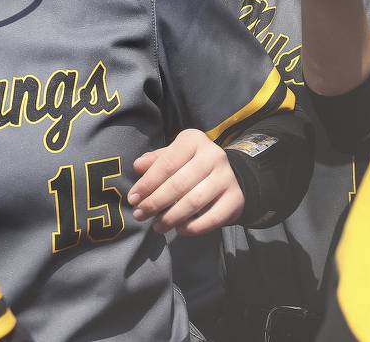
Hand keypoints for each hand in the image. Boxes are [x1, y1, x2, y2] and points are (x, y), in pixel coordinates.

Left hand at [127, 129, 244, 235]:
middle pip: (178, 184)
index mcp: (193, 140)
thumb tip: (137, 166)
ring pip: (194, 201)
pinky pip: (213, 218)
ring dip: (171, 217)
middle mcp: (213, 155)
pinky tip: (180, 229)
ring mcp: (227, 177)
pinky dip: (194, 227)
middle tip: (140, 215)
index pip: (166, 164)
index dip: (147, 183)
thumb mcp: (173, 156)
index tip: (132, 199)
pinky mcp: (236, 198)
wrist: (228, 175)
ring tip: (157, 226)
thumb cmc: (190, 165)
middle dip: (155, 202)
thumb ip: (155, 161)